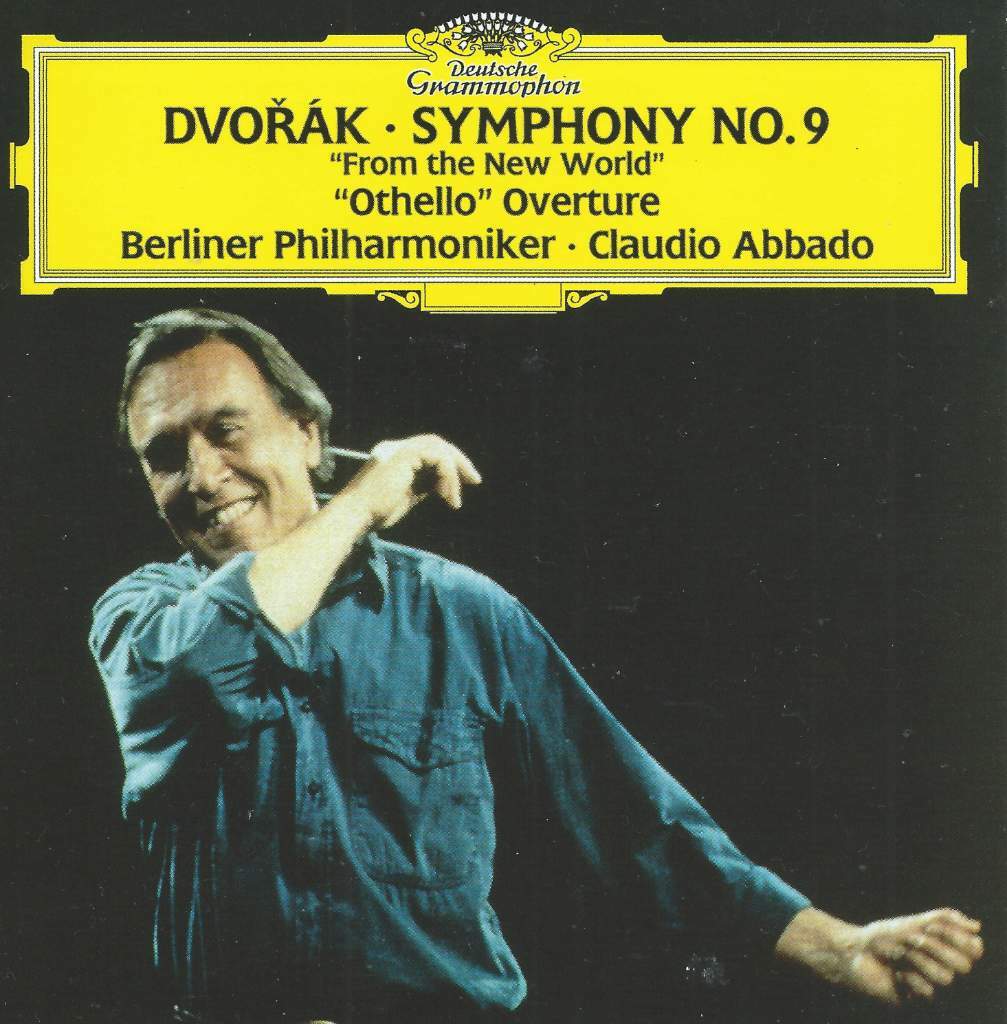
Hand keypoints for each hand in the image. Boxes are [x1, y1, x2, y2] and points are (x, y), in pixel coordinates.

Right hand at [340, 435, 480, 530]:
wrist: (355, 516)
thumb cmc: (374, 514)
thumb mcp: (406, 497)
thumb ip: (424, 485)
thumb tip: (443, 483)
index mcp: (394, 455)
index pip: (428, 450)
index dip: (449, 463)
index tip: (463, 483)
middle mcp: (395, 447)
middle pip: (436, 443)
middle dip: (459, 461)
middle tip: (475, 480)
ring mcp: (398, 448)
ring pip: (439, 448)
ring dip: (454, 473)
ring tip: (454, 498)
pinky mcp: (403, 455)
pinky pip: (437, 457)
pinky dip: (448, 476)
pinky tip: (447, 496)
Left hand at [776, 906, 982, 1005]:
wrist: (856, 952)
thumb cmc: (884, 936)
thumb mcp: (914, 923)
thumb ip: (945, 920)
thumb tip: (977, 926)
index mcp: (945, 948)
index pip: (974, 948)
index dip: (958, 938)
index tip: (931, 925)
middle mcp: (943, 967)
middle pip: (964, 965)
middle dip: (935, 948)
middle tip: (911, 939)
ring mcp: (931, 984)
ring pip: (946, 978)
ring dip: (919, 961)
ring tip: (900, 955)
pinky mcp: (918, 999)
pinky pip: (928, 992)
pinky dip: (909, 977)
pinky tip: (895, 973)